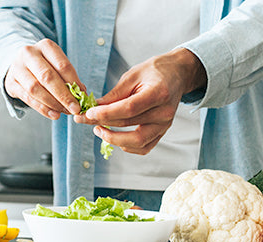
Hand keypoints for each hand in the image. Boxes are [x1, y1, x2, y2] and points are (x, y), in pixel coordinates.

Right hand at [4, 39, 82, 119]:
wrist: (22, 65)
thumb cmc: (47, 66)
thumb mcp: (59, 67)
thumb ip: (70, 79)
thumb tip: (83, 95)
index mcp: (46, 46)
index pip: (63, 65)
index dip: (74, 83)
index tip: (83, 97)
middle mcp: (29, 53)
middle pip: (48, 77)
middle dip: (64, 96)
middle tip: (75, 108)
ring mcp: (17, 68)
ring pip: (35, 88)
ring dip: (53, 103)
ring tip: (65, 112)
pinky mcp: (11, 82)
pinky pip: (28, 99)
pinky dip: (43, 109)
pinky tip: (55, 115)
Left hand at [74, 48, 206, 153]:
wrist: (176, 76)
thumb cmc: (155, 72)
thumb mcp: (133, 75)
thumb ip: (115, 94)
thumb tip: (95, 109)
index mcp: (158, 93)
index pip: (129, 109)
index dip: (107, 113)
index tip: (88, 113)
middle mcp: (164, 113)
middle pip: (130, 125)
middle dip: (104, 124)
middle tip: (86, 120)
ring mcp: (165, 125)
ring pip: (138, 142)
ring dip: (114, 139)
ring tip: (99, 130)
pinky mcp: (162, 132)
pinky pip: (144, 147)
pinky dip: (128, 146)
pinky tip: (116, 138)